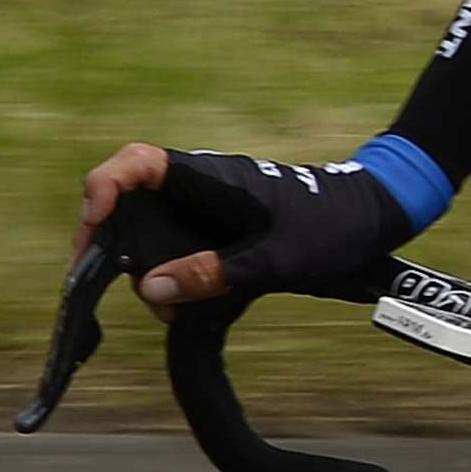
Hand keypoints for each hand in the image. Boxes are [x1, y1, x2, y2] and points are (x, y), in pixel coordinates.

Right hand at [74, 142, 416, 308]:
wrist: (373, 214)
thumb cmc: (331, 227)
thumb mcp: (275, 259)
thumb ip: (213, 274)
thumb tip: (152, 290)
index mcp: (210, 180)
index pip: (139, 162)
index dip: (105, 185)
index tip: (97, 223)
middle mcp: (200, 186)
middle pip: (129, 201)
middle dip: (110, 242)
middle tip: (103, 285)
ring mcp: (206, 205)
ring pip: (150, 227)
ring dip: (142, 265)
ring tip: (163, 309)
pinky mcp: (217, 225)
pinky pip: (175, 243)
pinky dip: (169, 273)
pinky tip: (181, 305)